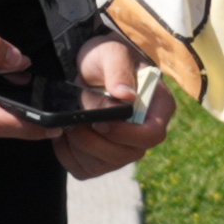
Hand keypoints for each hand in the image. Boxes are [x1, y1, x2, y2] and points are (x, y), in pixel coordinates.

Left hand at [52, 37, 173, 179]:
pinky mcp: (101, 158)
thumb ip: (118, 71)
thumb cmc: (106, 57)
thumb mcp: (111, 54)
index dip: (126, 134)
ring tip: (68, 122)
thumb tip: (126, 96)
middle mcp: (145, 132)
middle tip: (73, 120)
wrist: (88, 68)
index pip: (153, 135)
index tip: (101, 121)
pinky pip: (84, 169)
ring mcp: (124, 148)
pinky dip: (68, 155)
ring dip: (79, 146)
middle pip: (127, 155)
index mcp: (158, 107)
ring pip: (103, 165)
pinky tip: (64, 134)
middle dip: (94, 140)